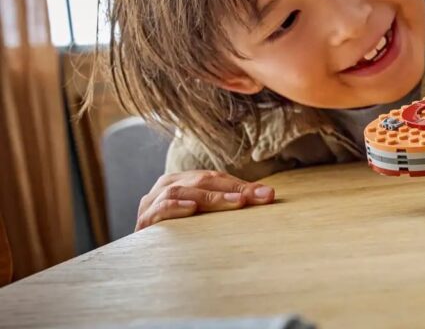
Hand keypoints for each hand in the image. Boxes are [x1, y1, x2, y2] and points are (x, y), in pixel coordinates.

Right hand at [135, 170, 274, 230]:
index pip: (216, 178)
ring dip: (211, 197)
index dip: (242, 185)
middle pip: (202, 181)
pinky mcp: (143, 222)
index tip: (268, 195)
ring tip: (236, 202)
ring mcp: (152, 203)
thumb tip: (268, 194)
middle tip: (256, 198)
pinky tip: (192, 208)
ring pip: (183, 190)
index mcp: (183, 180)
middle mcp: (166, 186)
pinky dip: (176, 206)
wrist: (142, 259)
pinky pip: (160, 209)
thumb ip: (232, 201)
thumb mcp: (207, 216)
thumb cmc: (182, 234)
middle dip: (233, 189)